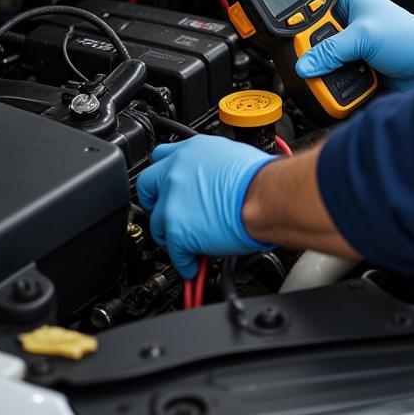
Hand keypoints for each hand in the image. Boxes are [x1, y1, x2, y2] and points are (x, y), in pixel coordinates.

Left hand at [136, 136, 276, 277]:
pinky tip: (194, 263)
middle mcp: (176, 172)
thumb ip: (209, 165)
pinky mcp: (177, 230)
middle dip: (155, 203)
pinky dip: (184, 261)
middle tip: (169, 213)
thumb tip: (211, 178)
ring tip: (186, 242)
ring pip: (157, 223)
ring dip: (170, 234)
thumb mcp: (230, 155)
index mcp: (190, 151)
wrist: (267, 196)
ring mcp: (172, 202)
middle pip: (146, 188)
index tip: (167, 183)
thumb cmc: (260, 177)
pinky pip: (173, 253)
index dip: (164, 174)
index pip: (160, 157)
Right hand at [295, 0, 413, 90]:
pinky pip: (337, 76)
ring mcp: (353, 46)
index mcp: (351, 0)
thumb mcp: (365, 37)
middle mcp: (350, 22)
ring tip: (328, 73)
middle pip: (314, 34)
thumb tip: (306, 63)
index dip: (301, 10)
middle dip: (312, 48)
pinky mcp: (358, 67)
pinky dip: (337, 83)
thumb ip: (332, 50)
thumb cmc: (412, 38)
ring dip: (326, 69)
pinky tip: (340, 85)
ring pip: (324, 58)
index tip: (290, 26)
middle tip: (310, 57)